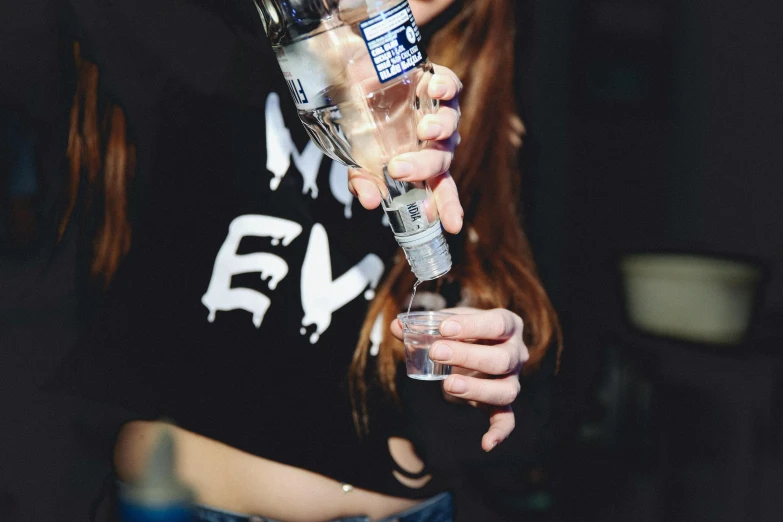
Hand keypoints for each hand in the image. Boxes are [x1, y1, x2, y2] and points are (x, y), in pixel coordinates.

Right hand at [348, 64, 463, 233]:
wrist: (354, 79)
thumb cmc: (363, 124)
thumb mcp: (359, 158)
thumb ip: (364, 180)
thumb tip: (370, 201)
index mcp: (423, 163)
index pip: (441, 188)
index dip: (448, 206)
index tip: (452, 225)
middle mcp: (437, 141)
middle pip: (441, 159)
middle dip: (424, 167)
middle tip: (399, 169)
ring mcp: (439, 111)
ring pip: (450, 125)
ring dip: (440, 130)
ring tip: (424, 130)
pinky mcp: (438, 82)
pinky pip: (451, 87)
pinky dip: (445, 88)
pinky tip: (433, 90)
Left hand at [392, 308, 528, 451]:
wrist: (477, 347)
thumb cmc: (464, 332)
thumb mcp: (449, 324)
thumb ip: (424, 325)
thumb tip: (395, 326)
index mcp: (508, 326)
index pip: (498, 324)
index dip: (472, 325)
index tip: (444, 328)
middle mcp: (517, 353)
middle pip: (502, 359)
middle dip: (468, 356)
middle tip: (435, 352)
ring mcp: (512, 380)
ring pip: (506, 391)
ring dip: (476, 389)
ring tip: (447, 384)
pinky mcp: (504, 403)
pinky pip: (507, 420)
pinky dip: (498, 432)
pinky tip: (485, 444)